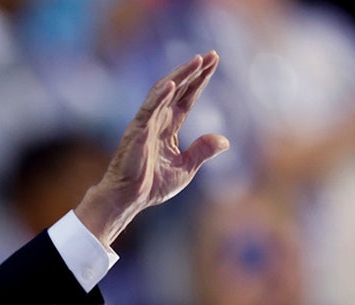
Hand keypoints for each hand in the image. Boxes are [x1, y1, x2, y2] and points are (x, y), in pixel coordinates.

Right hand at [77, 51, 229, 246]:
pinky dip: (159, 96)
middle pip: (178, 89)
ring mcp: (146, 124)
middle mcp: (157, 120)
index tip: (214, 62)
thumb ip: (203, 151)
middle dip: (194, 71)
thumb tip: (225, 140)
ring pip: (163, 93)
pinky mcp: (137, 132)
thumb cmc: (151, 186)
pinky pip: (148, 110)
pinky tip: (171, 84)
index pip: (187, 98)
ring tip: (197, 61)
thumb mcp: (186, 168)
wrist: (129, 200)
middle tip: (211, 55)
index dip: (200, 80)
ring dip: (180, 75)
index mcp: (168, 127)